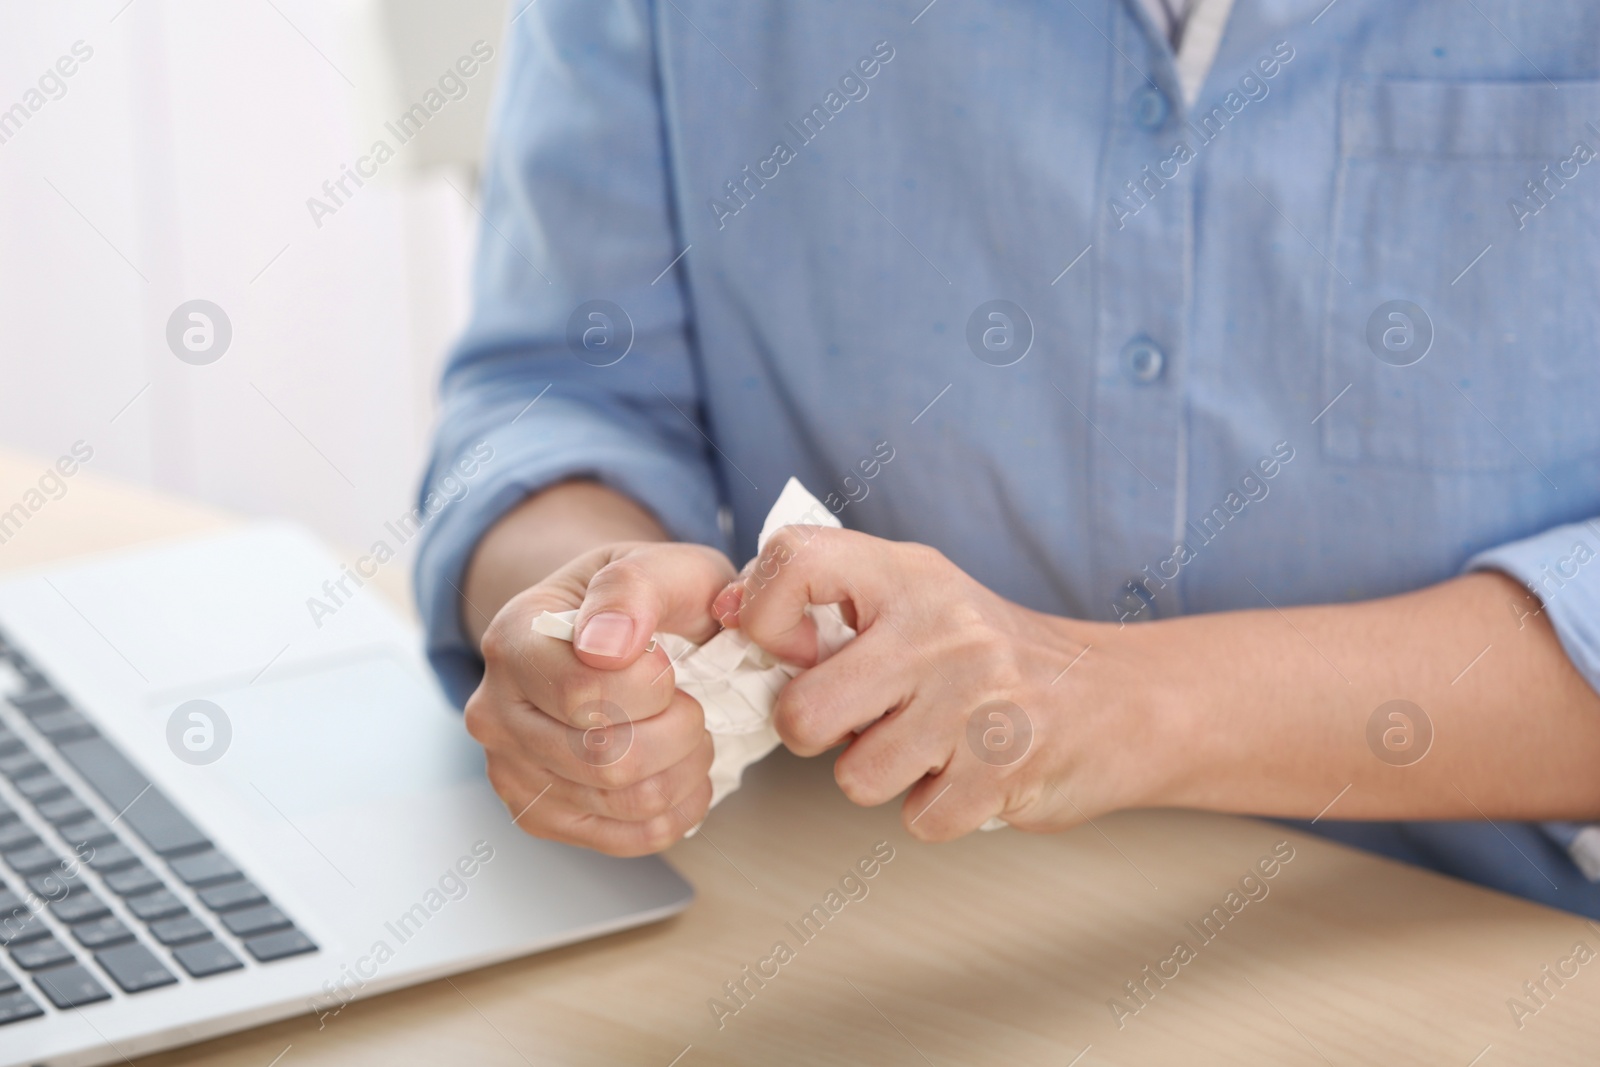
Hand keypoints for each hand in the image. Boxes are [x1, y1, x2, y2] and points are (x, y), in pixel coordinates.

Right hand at [464, 541, 735, 855]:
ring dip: (686, 771)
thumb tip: (607, 645)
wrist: (615, 634)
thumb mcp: (654, 565)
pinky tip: (681, 772)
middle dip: (680, 731)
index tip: (667, 661)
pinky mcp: (538, 814)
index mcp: (513, 639)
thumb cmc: (642, 601)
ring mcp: (509, 770)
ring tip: (690, 735)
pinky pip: (627, 837)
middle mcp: (494, 711)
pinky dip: (679, 809)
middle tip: (691, 703)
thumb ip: (632, 589)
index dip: (656, 684)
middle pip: (609, 758)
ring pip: (624, 801)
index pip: (587, 692)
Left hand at [711, 527, 1155, 839]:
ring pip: (857, 778)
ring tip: (923, 743)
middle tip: (857, 720)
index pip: (794, 560)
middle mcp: (940, 627)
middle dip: (816, 734)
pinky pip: (918, 819)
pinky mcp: (1007, 766)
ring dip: (881, 776)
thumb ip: (826, 601)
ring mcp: (978, 698)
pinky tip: (964, 773)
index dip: (762, 615)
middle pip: (804, 712)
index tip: (790, 649)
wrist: (1117, 698)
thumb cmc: (991, 653)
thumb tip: (726, 611)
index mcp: (906, 574)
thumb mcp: (915, 597)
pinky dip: (936, 809)